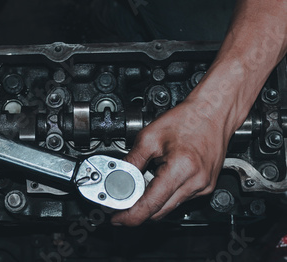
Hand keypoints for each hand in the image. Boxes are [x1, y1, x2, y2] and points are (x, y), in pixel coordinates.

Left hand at [111, 98, 230, 225]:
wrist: (213, 112)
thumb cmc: (187, 119)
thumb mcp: (149, 137)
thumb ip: (131, 161)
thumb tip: (117, 178)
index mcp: (181, 168)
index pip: (151, 205)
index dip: (131, 216)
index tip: (117, 218)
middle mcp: (196, 182)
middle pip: (160, 212)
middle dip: (138, 211)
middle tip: (121, 204)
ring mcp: (203, 186)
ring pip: (169, 207)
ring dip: (152, 203)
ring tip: (139, 189)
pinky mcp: (206, 186)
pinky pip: (180, 199)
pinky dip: (165, 195)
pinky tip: (157, 182)